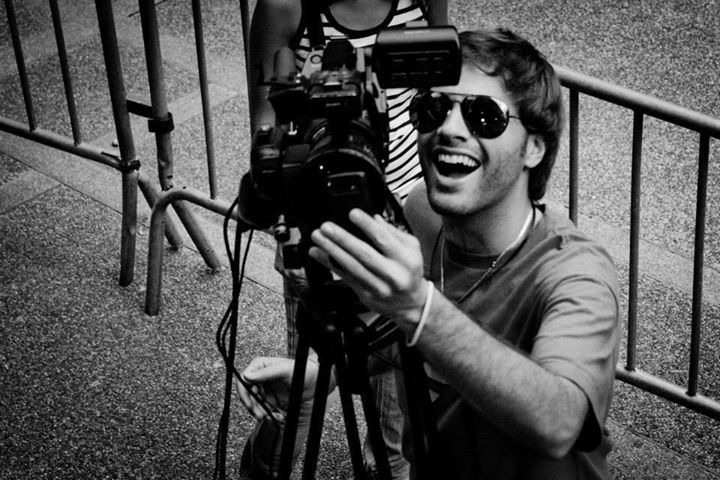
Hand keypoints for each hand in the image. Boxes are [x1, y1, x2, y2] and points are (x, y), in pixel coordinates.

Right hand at [238, 357, 318, 420]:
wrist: (317, 382)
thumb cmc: (303, 370)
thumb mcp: (284, 370)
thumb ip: (265, 373)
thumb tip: (247, 376)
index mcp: (261, 367)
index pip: (244, 379)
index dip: (244, 392)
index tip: (249, 403)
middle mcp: (262, 378)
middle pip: (248, 394)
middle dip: (252, 406)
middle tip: (260, 415)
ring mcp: (267, 389)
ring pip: (255, 404)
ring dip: (260, 412)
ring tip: (269, 417)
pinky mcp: (273, 400)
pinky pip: (265, 410)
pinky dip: (269, 415)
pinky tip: (278, 416)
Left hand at [308, 209, 428, 323]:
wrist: (410, 303)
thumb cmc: (409, 272)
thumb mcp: (412, 248)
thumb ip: (394, 232)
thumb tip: (374, 218)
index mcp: (406, 259)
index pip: (384, 239)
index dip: (367, 226)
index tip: (353, 214)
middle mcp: (392, 274)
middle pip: (364, 254)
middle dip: (343, 239)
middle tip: (327, 227)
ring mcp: (378, 286)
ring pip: (351, 267)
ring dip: (332, 251)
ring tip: (319, 238)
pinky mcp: (365, 294)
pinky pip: (345, 277)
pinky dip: (330, 264)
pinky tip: (318, 254)